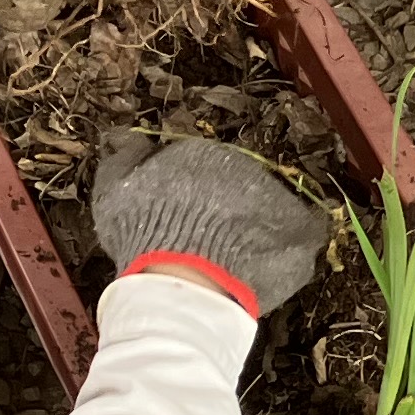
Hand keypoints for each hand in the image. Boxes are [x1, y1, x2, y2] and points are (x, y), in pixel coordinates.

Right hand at [92, 133, 332, 313]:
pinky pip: (299, 235)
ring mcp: (276, 197)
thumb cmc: (144, 234)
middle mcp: (244, 166)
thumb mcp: (113, 190)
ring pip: (267, 210)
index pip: (202, 167)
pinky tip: (263, 267)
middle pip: (237, 187)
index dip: (191, 197)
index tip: (181, 219)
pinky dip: (286, 249)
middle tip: (207, 244)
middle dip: (225, 212)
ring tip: (233, 262)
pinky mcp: (302, 231)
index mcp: (201, 154)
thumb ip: (123, 156)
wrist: (184, 277)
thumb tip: (122, 136)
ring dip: (256, 229)